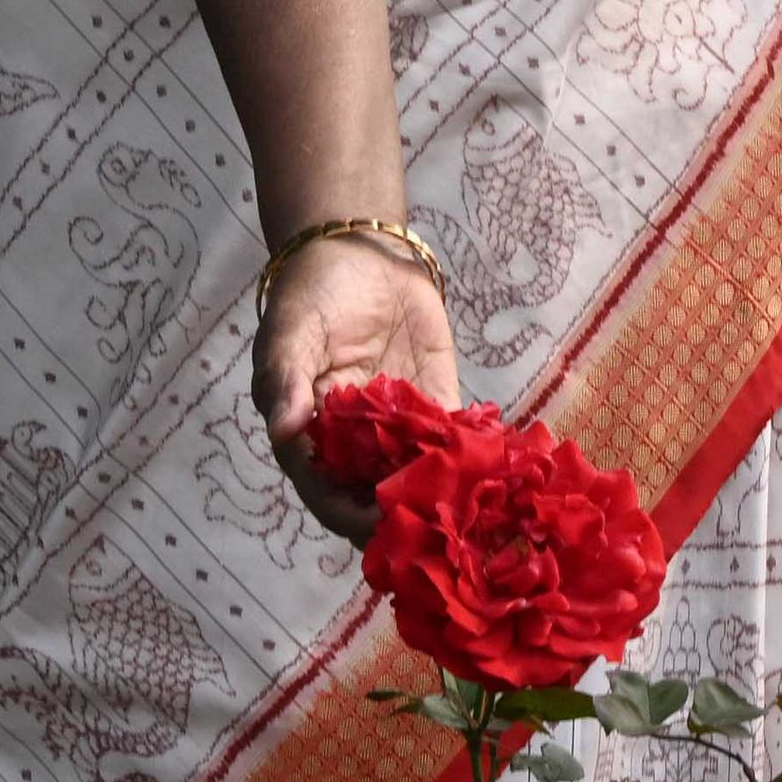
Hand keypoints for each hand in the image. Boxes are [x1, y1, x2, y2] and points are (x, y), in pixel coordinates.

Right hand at [255, 236, 460, 542]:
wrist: (359, 254)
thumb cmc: (311, 295)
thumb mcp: (290, 332)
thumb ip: (286, 380)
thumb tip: (284, 429)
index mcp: (311, 437)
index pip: (325, 492)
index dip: (347, 513)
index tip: (375, 521)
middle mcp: (355, 443)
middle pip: (377, 498)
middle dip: (403, 517)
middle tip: (436, 526)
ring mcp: (397, 426)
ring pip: (419, 475)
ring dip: (443, 495)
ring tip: (473, 512)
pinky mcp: (435, 401)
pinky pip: (452, 437)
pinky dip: (473, 454)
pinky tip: (496, 470)